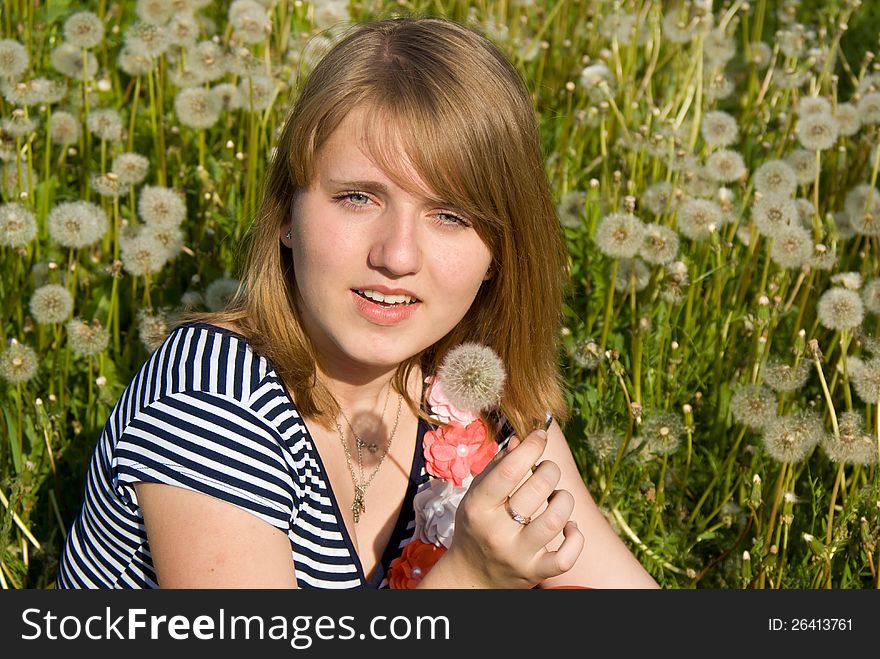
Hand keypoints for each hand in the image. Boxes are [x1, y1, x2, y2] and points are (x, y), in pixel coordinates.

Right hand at [443, 428, 584, 587]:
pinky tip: (569, 527)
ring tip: (557, 497)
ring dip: (564, 499)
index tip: (540, 435)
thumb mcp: (476, 495)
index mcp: (478, 507)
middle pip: (538, 488)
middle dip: (550, 470)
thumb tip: (521, 440)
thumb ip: (497, 467)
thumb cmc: (476, 527)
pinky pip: (565, 557)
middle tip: (547, 470)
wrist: (470, 577)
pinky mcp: (534, 573)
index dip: (531, 446)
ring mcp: (517, 555)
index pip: (510, 470)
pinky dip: (575, 537)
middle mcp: (496, 531)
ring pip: (556, 519)